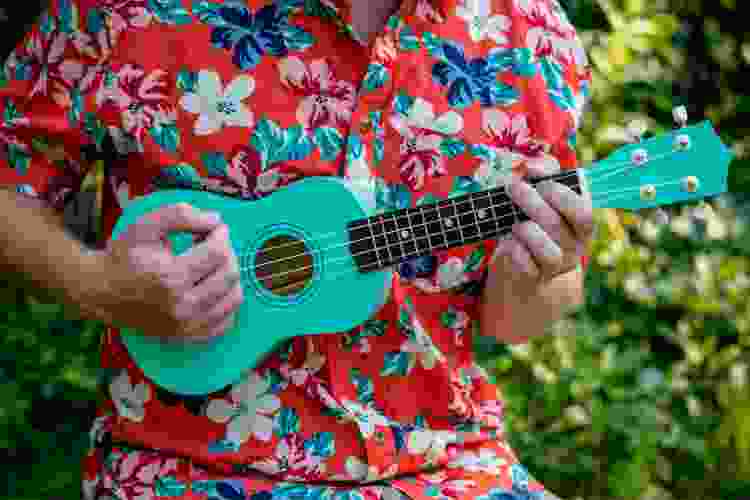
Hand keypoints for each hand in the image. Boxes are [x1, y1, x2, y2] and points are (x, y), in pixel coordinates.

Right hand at [93, 203, 243, 340]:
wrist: (102, 292)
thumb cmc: (125, 256)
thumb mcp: (145, 225)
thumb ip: (181, 215)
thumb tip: (216, 219)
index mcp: (171, 278)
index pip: (218, 253)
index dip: (221, 235)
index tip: (214, 228)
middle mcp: (182, 306)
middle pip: (229, 273)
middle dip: (227, 252)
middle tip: (212, 244)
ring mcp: (187, 326)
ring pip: (234, 297)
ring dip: (230, 274)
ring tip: (213, 264)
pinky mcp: (189, 337)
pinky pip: (227, 321)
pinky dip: (226, 301)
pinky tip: (213, 287)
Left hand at [491, 157, 593, 283]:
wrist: (520, 260)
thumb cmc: (532, 219)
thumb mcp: (540, 194)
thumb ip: (543, 173)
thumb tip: (533, 166)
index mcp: (581, 224)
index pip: (583, 211)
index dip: (560, 192)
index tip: (536, 178)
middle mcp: (575, 246)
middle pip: (558, 225)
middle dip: (533, 202)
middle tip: (513, 188)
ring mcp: (557, 265)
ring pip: (548, 251)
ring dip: (526, 230)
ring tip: (514, 223)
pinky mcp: (536, 278)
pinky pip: (527, 267)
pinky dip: (516, 251)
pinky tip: (510, 243)